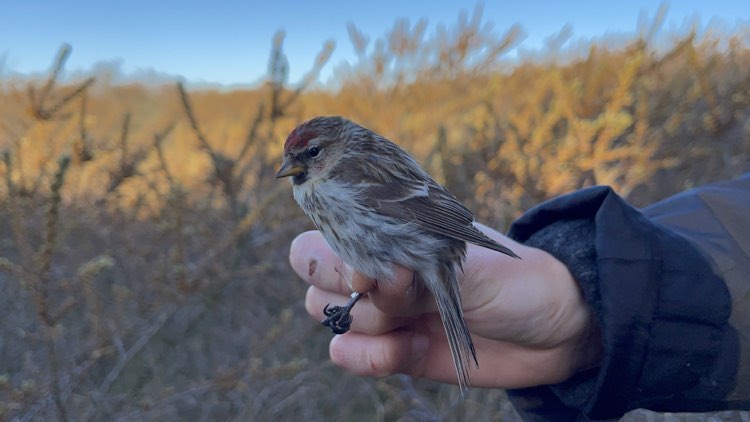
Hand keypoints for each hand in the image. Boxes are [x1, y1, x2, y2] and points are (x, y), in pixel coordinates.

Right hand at [289, 224, 601, 387]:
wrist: (558, 328)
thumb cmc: (517, 277)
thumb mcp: (466, 263)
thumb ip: (414, 266)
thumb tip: (368, 274)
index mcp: (389, 234)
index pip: (320, 238)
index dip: (326, 252)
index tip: (368, 265)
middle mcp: (380, 271)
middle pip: (318, 282)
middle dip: (349, 288)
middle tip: (398, 291)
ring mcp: (388, 314)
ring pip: (335, 319)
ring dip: (366, 324)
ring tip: (410, 323)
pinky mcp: (399, 353)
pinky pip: (357, 357)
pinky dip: (373, 357)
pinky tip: (410, 348)